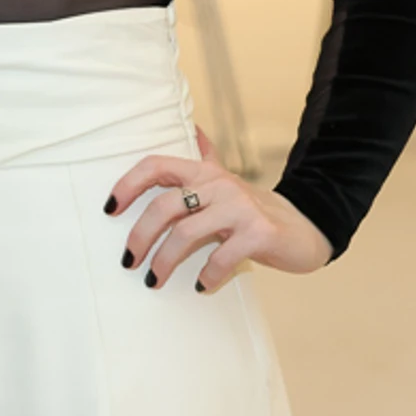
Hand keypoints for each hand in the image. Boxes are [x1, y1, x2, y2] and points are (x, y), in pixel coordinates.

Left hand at [108, 130, 333, 294]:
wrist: (306, 227)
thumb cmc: (254, 210)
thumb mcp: (227, 181)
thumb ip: (206, 159)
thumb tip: (193, 130)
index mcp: (204, 172)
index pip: (155, 166)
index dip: (127, 184)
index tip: (109, 209)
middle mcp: (219, 185)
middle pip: (164, 206)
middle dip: (140, 236)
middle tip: (128, 261)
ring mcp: (240, 208)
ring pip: (186, 234)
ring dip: (164, 261)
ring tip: (154, 280)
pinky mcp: (259, 233)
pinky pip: (221, 257)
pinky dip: (207, 275)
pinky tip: (201, 286)